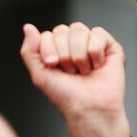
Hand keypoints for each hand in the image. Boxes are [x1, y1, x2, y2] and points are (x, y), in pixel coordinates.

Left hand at [17, 22, 130, 136]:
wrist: (89, 108)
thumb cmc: (66, 96)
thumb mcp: (39, 74)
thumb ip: (29, 50)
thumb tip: (28, 27)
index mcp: (56, 49)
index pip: (48, 34)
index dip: (49, 51)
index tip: (54, 67)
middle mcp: (72, 44)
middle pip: (62, 30)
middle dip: (64, 54)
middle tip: (71, 72)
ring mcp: (90, 43)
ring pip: (79, 30)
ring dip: (78, 55)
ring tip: (84, 70)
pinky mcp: (109, 45)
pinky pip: (97, 34)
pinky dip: (95, 53)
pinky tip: (97, 65)